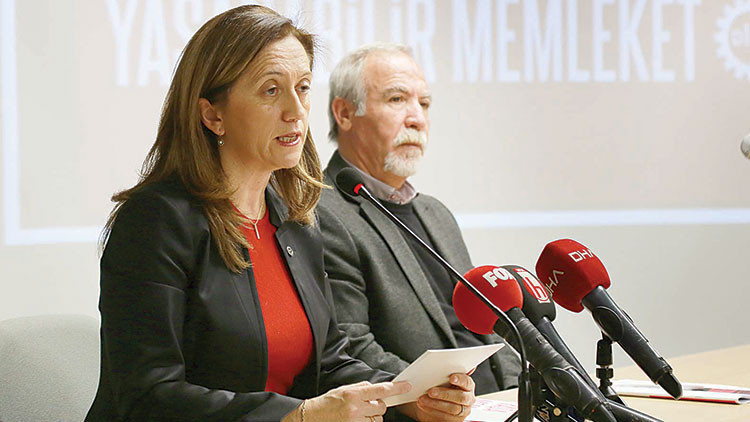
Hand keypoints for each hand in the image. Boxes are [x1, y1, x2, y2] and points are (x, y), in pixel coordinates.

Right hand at [289, 380, 411, 421]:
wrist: (311, 417)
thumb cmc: (327, 403)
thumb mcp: (344, 389)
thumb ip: (362, 388)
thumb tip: (378, 388)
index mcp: (353, 394)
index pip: (380, 390)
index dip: (396, 388)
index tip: (407, 386)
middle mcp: (355, 409)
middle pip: (381, 407)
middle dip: (377, 405)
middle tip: (365, 405)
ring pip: (377, 419)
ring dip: (372, 417)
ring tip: (356, 414)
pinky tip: (356, 420)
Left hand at [399, 373, 475, 421]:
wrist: (432, 401)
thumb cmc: (439, 386)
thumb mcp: (442, 378)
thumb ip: (446, 372)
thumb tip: (446, 361)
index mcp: (468, 385)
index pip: (467, 382)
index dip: (460, 380)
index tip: (451, 377)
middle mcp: (468, 399)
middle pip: (460, 397)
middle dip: (445, 394)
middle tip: (430, 391)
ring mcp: (462, 411)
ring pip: (452, 409)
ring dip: (435, 404)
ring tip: (422, 399)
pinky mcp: (454, 421)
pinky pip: (445, 418)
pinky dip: (432, 411)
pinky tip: (423, 406)